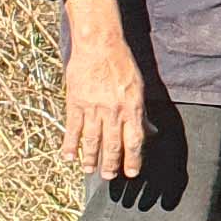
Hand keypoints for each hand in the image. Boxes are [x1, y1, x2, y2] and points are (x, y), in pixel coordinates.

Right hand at [60, 0, 149, 178]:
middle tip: (108, 176)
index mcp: (131, 108)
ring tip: (89, 170)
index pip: (134, 141)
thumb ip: (142, 113)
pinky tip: (68, 156)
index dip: (133, 160)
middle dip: (111, 163)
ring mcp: (93, 108)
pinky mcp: (75, 103)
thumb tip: (151, 132)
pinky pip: (73, 128)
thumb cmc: (122, 64)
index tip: (131, 173)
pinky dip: (70, 143)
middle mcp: (113, 111)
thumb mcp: (138, 88)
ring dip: (90, 158)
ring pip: (92, 140)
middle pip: (112, 144)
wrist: (99, 45)